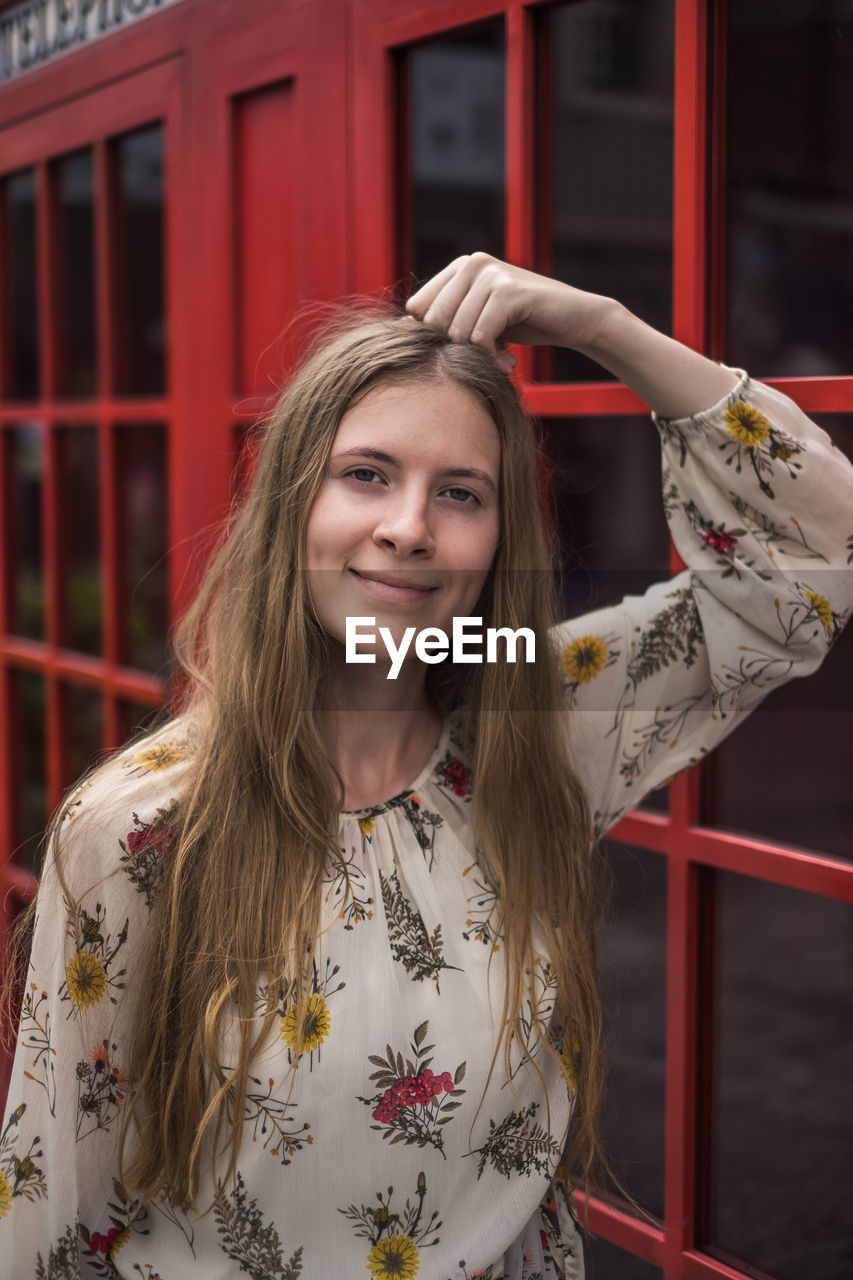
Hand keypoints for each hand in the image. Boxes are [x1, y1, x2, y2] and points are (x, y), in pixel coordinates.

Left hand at [406, 252, 612, 372]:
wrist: (575, 320)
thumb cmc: (524, 323)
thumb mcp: (479, 319)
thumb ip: (446, 320)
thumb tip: (398, 328)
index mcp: (460, 267)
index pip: (417, 308)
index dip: (435, 337)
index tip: (464, 349)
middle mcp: (472, 263)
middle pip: (433, 321)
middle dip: (455, 349)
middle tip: (485, 359)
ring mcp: (490, 273)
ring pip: (456, 331)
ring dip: (477, 356)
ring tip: (500, 359)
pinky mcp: (508, 291)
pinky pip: (479, 336)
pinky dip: (491, 356)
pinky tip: (508, 358)